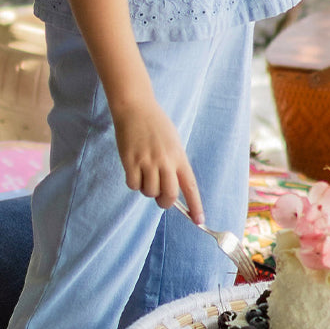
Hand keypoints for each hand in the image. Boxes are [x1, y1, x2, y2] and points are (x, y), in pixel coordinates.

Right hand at [113, 98, 204, 222]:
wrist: (135, 107)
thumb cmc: (155, 125)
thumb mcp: (173, 142)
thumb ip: (174, 164)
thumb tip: (172, 189)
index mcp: (179, 156)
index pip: (190, 186)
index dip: (195, 205)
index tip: (199, 221)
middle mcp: (165, 161)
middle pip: (169, 195)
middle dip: (164, 202)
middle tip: (160, 197)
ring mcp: (147, 161)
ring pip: (149, 192)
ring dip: (146, 190)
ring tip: (144, 174)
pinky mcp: (130, 161)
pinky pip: (133, 185)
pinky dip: (133, 182)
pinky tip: (133, 170)